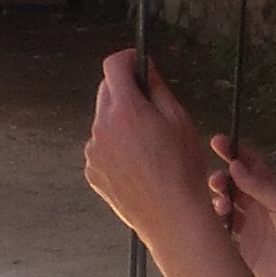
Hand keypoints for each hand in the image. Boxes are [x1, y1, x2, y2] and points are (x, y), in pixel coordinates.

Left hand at [85, 53, 217, 245]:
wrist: (172, 218)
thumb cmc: (182, 170)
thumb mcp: (179, 120)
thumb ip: (158, 88)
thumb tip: (146, 68)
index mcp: (125, 110)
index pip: (113, 66)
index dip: (127, 59)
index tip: (137, 62)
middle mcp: (102, 127)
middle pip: (106, 92)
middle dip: (125, 91)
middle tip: (150, 107)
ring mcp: (93, 151)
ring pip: (103, 121)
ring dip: (120, 121)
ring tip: (148, 146)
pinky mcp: (92, 171)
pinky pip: (101, 147)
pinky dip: (115, 147)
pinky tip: (138, 164)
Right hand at [210, 134, 275, 276]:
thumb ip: (258, 185)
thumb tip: (234, 165)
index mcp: (269, 192)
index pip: (249, 166)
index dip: (234, 152)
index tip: (216, 141)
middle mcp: (256, 207)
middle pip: (232, 186)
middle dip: (221, 179)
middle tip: (216, 181)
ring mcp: (247, 228)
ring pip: (223, 208)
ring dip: (217, 201)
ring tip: (221, 206)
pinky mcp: (240, 250)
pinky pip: (220, 234)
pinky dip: (212, 226)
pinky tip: (212, 223)